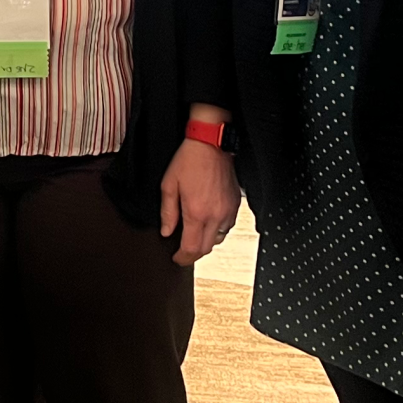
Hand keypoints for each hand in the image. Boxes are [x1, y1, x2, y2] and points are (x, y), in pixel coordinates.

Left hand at [158, 116, 240, 266]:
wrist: (210, 144)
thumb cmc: (189, 160)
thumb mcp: (169, 185)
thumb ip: (167, 213)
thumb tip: (167, 232)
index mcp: (197, 212)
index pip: (192, 248)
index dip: (182, 258)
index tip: (176, 258)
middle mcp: (215, 215)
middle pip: (206, 249)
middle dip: (193, 254)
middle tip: (183, 252)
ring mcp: (228, 211)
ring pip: (218, 239)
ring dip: (206, 242)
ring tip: (194, 236)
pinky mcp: (235, 205)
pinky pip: (227, 227)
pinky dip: (217, 231)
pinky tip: (208, 223)